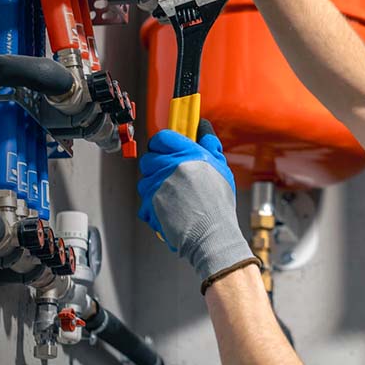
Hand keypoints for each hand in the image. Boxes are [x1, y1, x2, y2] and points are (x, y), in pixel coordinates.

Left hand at [137, 121, 256, 283]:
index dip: (162, 143)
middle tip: (169, 175)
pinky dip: (152, 206)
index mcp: (187, 154)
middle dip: (156, 166)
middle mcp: (170, 167)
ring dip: (153, 187)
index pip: (162, 138)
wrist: (212, 234)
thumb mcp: (220, 169)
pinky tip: (168, 210)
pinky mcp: (149, 204)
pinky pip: (143, 201)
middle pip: (149, 158)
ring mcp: (157, 186)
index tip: (165, 149)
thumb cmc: (219, 205)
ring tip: (172, 197)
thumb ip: (210, 146)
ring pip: (144, 180)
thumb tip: (204, 130)